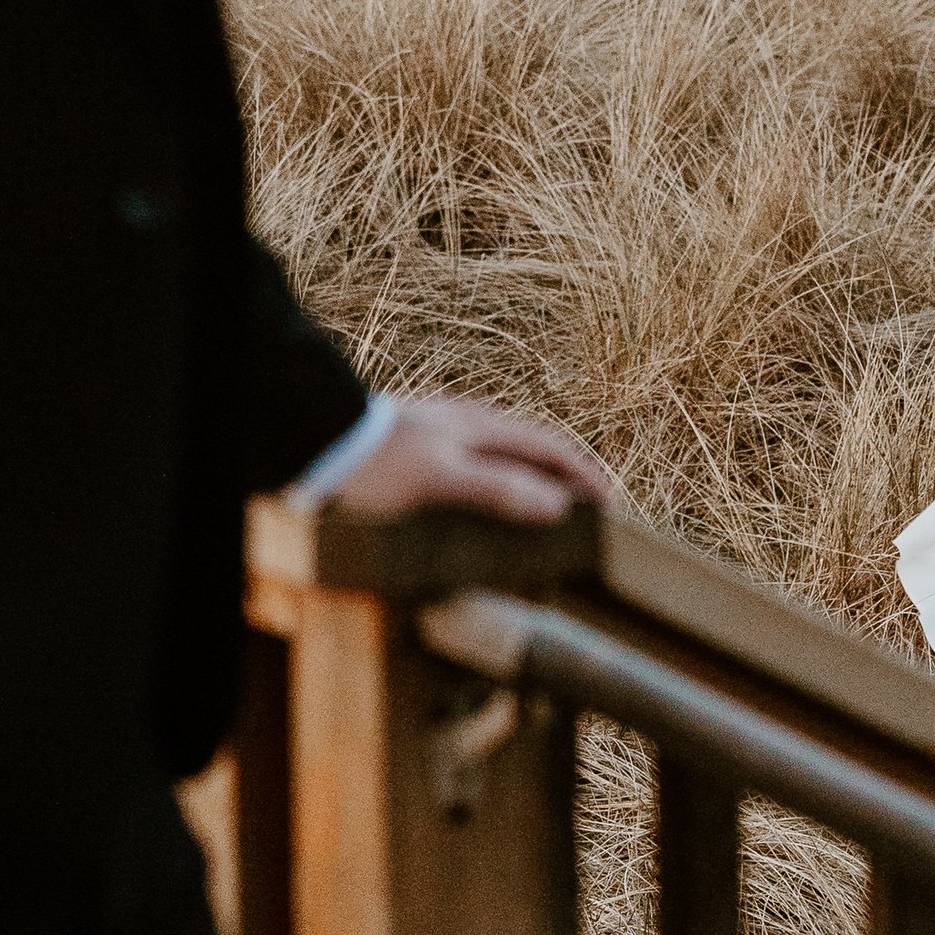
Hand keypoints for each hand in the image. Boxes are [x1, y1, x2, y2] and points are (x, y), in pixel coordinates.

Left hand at [325, 392, 622, 526]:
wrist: (320, 441)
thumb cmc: (377, 465)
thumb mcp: (441, 480)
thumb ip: (498, 489)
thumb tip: (557, 504)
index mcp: (483, 426)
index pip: (554, 449)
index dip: (587, 479)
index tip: (613, 510)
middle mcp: (470, 421)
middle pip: (534, 448)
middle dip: (566, 478)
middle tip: (588, 512)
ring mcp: (445, 429)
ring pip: (506, 453)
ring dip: (533, 478)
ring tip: (545, 510)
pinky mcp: (421, 443)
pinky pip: (478, 461)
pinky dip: (500, 481)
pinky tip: (485, 502)